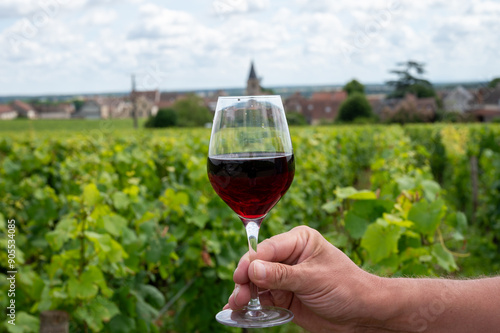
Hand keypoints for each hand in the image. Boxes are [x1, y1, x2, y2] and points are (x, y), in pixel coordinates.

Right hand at [224, 226, 378, 331]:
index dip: (252, 261)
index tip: (241, 276)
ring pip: (257, 282)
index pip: (268, 248)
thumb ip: (282, 275)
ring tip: (237, 305)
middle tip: (240, 296)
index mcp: (299, 241)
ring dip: (246, 293)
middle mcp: (289, 256)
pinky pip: (263, 298)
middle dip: (246, 279)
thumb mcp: (313, 279)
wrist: (363, 315)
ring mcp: (285, 277)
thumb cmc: (346, 287)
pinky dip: (252, 305)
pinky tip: (240, 311)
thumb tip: (253, 269)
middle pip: (258, 264)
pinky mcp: (284, 296)